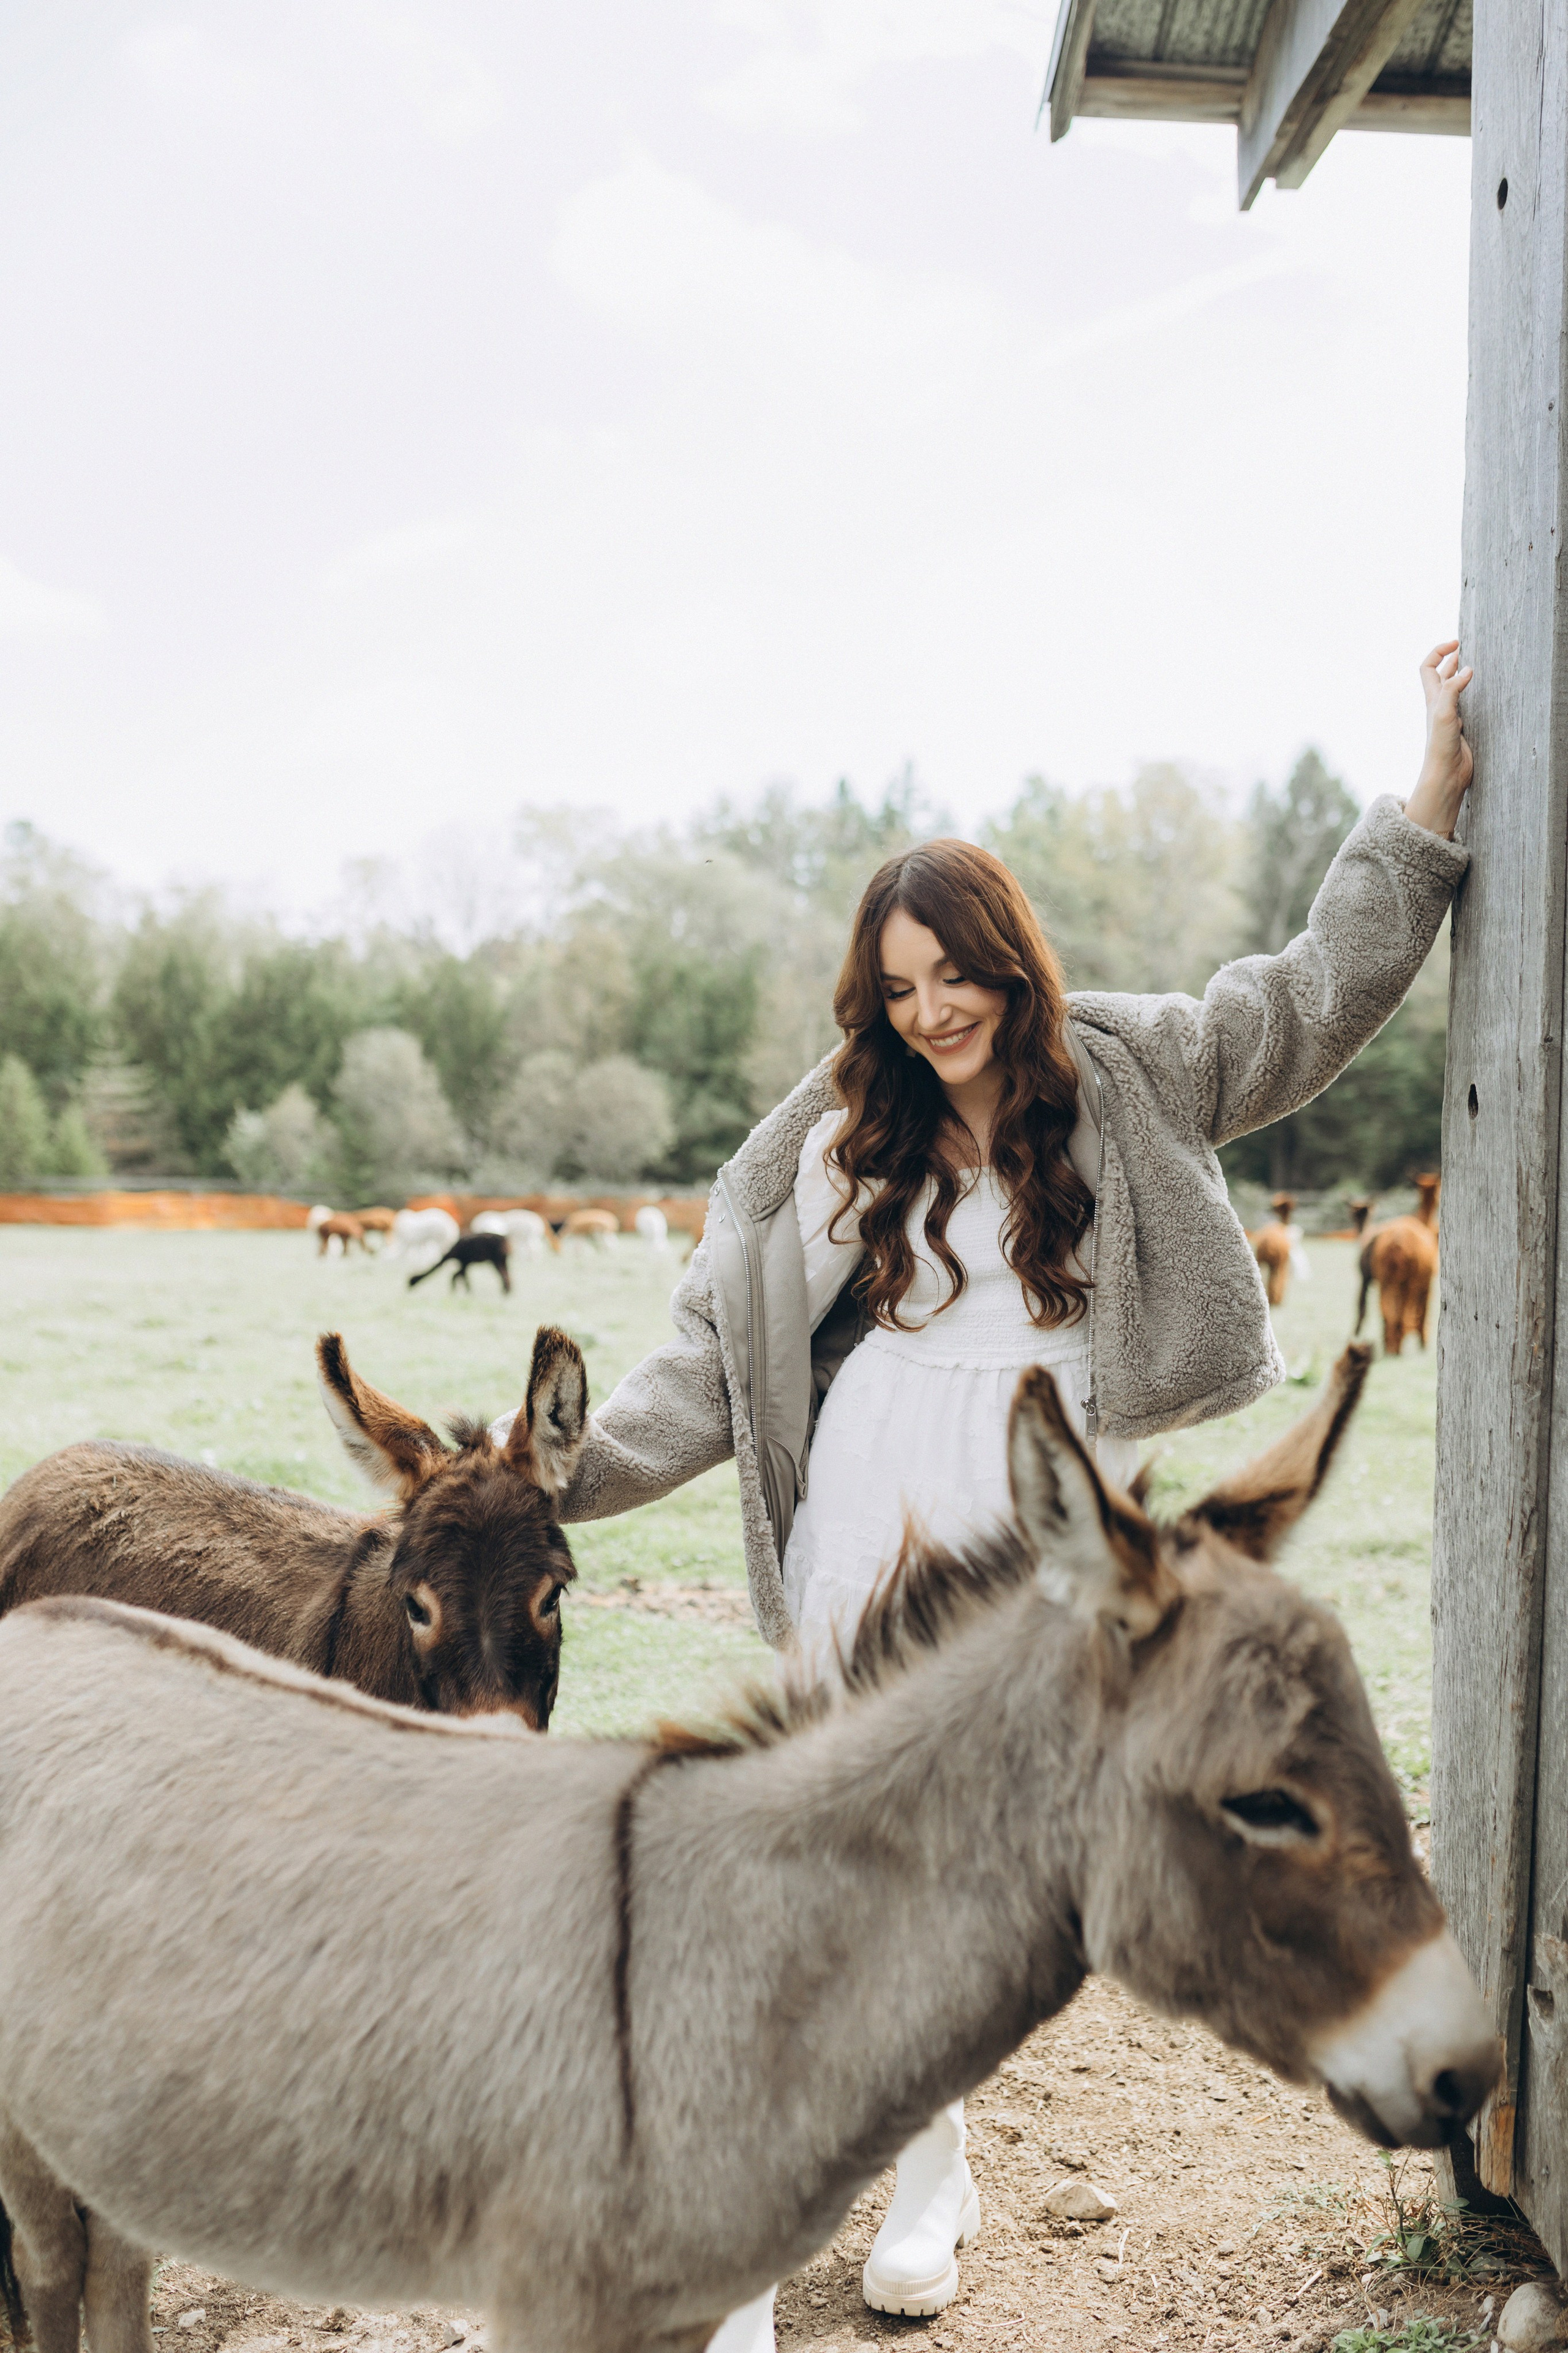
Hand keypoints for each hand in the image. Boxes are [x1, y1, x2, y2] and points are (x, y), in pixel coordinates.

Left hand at [1404, 640, 1473, 838]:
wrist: (1446, 775)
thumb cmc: (1440, 746)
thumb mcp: (1444, 713)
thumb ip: (1453, 689)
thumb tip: (1467, 668)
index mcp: (1433, 698)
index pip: (1429, 666)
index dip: (1439, 651)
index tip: (1457, 643)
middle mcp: (1440, 705)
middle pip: (1441, 675)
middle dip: (1452, 659)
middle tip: (1468, 648)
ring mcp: (1451, 716)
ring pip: (1455, 689)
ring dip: (1462, 675)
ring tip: (1477, 664)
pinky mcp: (1463, 727)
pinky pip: (1467, 704)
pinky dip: (1474, 694)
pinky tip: (1485, 694)